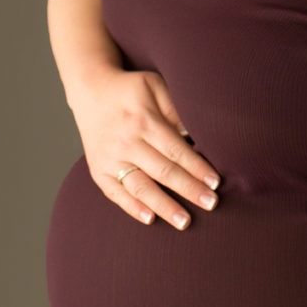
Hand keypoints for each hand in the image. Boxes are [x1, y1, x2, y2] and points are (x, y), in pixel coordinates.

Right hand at [67, 69, 220, 229]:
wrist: (90, 90)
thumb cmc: (131, 89)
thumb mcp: (155, 85)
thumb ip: (175, 108)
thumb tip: (195, 134)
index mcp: (143, 121)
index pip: (175, 150)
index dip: (197, 167)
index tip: (215, 183)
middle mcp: (126, 143)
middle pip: (162, 171)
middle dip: (189, 190)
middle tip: (211, 204)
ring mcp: (110, 159)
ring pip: (140, 187)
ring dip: (164, 206)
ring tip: (184, 222)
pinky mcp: (98, 171)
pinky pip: (116, 193)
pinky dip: (132, 207)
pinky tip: (150, 219)